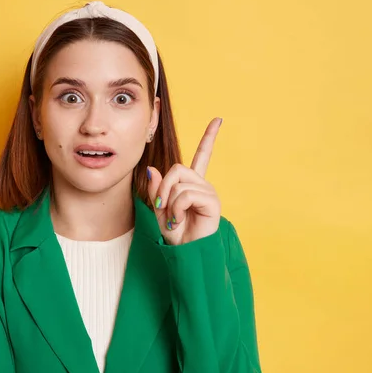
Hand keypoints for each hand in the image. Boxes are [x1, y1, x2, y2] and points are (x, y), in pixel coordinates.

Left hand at [147, 117, 222, 245]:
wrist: (186, 252)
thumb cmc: (176, 234)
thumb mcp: (159, 209)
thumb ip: (156, 189)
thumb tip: (153, 169)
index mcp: (192, 184)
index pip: (202, 155)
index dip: (209, 137)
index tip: (218, 119)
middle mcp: (203, 185)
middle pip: (177, 169)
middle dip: (163, 188)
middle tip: (161, 208)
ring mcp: (208, 192)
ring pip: (178, 184)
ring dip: (169, 203)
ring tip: (173, 219)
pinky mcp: (212, 201)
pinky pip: (186, 195)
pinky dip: (176, 209)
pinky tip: (180, 220)